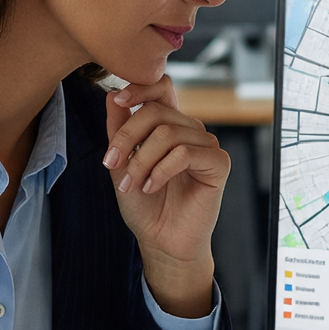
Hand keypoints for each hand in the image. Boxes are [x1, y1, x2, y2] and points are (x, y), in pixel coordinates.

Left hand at [101, 78, 227, 316]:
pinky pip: (185, 153)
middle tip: (111, 163)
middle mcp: (190, 131)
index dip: (140, 88)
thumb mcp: (121, 164)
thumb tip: (112, 94)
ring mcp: (206, 146)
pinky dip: (161, 170)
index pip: (161, 88)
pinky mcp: (218, 164)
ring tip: (131, 184)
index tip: (119, 101)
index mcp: (169, 126)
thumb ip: (118, 131)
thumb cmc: (145, 206)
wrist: (161, 241)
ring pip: (168, 133)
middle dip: (127, 137)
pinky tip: (150, 187)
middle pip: (157, 111)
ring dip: (142, 160)